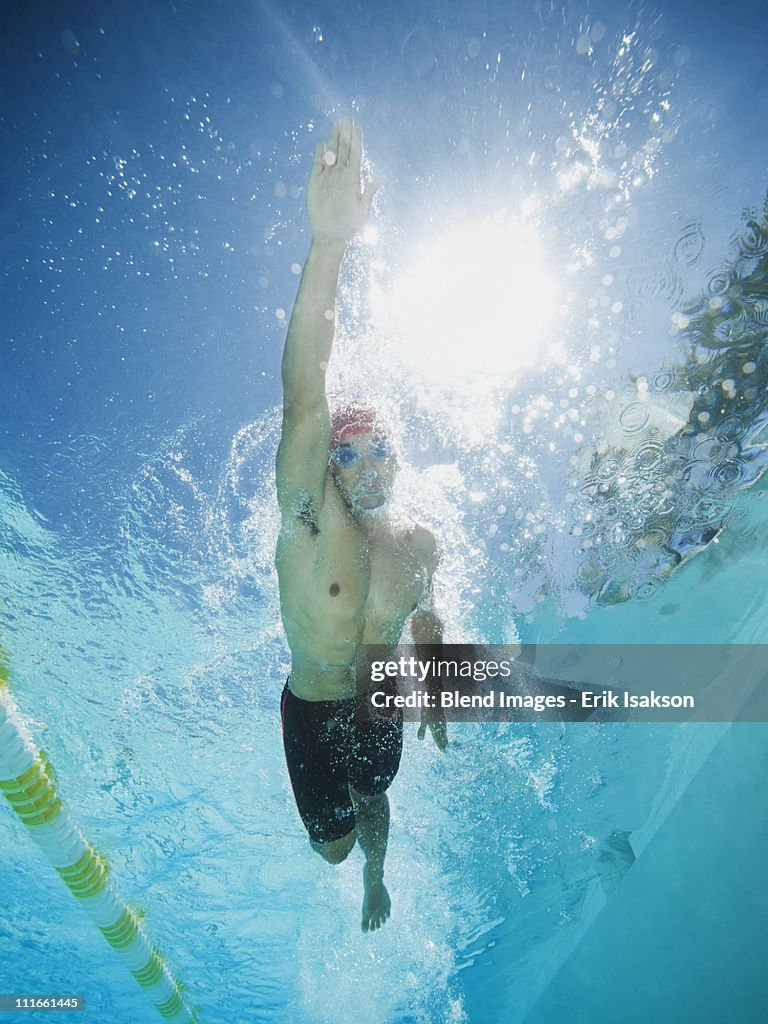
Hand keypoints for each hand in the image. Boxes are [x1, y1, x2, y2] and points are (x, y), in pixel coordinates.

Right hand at [307, 118, 378, 242]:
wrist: (330, 235)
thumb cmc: (348, 226)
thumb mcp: (362, 212)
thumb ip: (368, 194)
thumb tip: (379, 179)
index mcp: (353, 179)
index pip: (355, 154)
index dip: (357, 140)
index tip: (358, 126)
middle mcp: (341, 175)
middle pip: (344, 150)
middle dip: (346, 134)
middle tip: (347, 118)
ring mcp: (327, 177)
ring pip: (331, 154)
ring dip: (334, 139)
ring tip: (336, 124)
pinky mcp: (315, 182)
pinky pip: (317, 164)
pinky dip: (319, 154)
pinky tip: (321, 144)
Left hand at [418, 706, 447, 750]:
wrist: (435, 701)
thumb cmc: (428, 711)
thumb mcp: (423, 721)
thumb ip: (422, 730)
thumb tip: (420, 740)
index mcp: (435, 728)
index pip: (437, 738)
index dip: (440, 744)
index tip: (442, 750)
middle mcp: (440, 726)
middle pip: (442, 736)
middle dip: (443, 743)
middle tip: (445, 749)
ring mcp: (442, 722)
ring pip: (444, 732)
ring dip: (444, 738)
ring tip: (446, 743)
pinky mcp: (442, 717)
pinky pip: (444, 727)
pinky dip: (444, 731)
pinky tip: (444, 730)